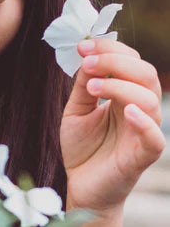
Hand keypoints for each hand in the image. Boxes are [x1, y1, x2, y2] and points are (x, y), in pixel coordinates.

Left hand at [60, 38, 164, 221]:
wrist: (80, 184)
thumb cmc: (83, 146)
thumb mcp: (76, 108)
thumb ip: (83, 84)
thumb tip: (88, 56)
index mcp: (124, 94)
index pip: (130, 60)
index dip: (109, 48)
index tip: (83, 47)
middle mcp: (138, 109)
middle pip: (145, 72)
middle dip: (115, 60)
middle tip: (88, 62)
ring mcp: (142, 131)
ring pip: (149, 98)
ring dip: (119, 84)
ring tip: (91, 87)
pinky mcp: (142, 155)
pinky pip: (154, 137)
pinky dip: (143, 121)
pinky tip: (126, 111)